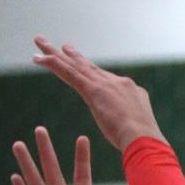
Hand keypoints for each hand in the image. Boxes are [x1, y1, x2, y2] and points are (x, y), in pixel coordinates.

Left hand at [31, 36, 166, 151]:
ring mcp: (105, 84)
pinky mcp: (93, 90)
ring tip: (40, 42)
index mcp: (132, 90)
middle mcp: (118, 82)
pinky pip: (69, 73)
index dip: (93, 72)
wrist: (144, 138)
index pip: (107, 80)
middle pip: (90, 67)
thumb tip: (132, 132)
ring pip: (75, 66)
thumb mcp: (140, 130)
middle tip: (62, 46)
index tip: (84, 65)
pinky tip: (38, 58)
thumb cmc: (145, 142)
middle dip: (74, 56)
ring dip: (55, 54)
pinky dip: (53, 64)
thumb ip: (133, 124)